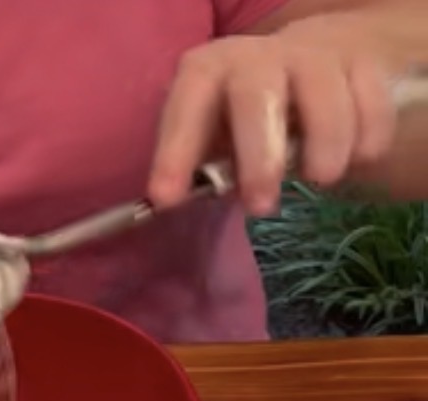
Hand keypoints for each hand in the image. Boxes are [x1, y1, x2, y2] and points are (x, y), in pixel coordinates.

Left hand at [148, 15, 399, 215]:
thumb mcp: (211, 136)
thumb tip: (179, 204)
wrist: (305, 64)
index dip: (176, 151)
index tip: (166, 199)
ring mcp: (315, 56)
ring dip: (326, 145)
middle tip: (261, 206)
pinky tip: (357, 158)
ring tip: (320, 179)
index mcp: (209, 71)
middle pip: (258, 98)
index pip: (186, 105)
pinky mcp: (364, 63)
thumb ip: (198, 166)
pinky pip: (373, 101)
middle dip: (259, 158)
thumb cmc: (242, 116)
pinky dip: (368, 137)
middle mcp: (259, 57)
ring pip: (326, 97)